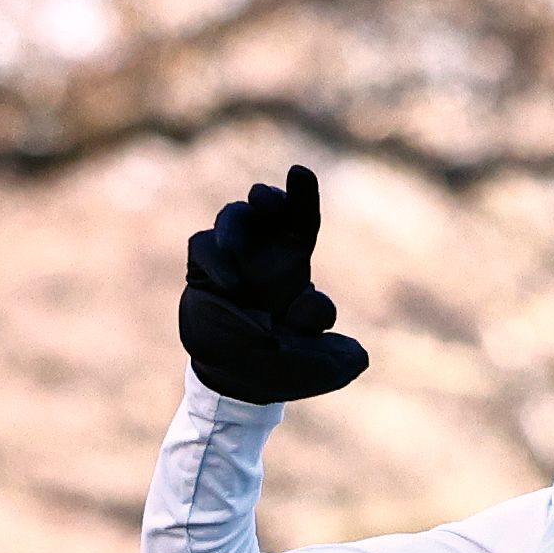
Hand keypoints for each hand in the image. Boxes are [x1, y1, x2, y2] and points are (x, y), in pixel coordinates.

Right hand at [176, 165, 367, 405]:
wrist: (237, 380)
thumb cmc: (282, 365)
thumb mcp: (319, 366)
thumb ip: (337, 356)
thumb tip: (351, 346)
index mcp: (294, 261)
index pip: (301, 218)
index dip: (302, 194)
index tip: (300, 172)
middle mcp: (264, 250)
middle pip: (267, 206)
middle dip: (268, 197)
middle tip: (263, 200)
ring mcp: (232, 257)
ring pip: (233, 219)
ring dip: (235, 226)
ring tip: (235, 254)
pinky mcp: (202, 268)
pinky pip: (204, 246)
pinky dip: (216, 260)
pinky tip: (231, 288)